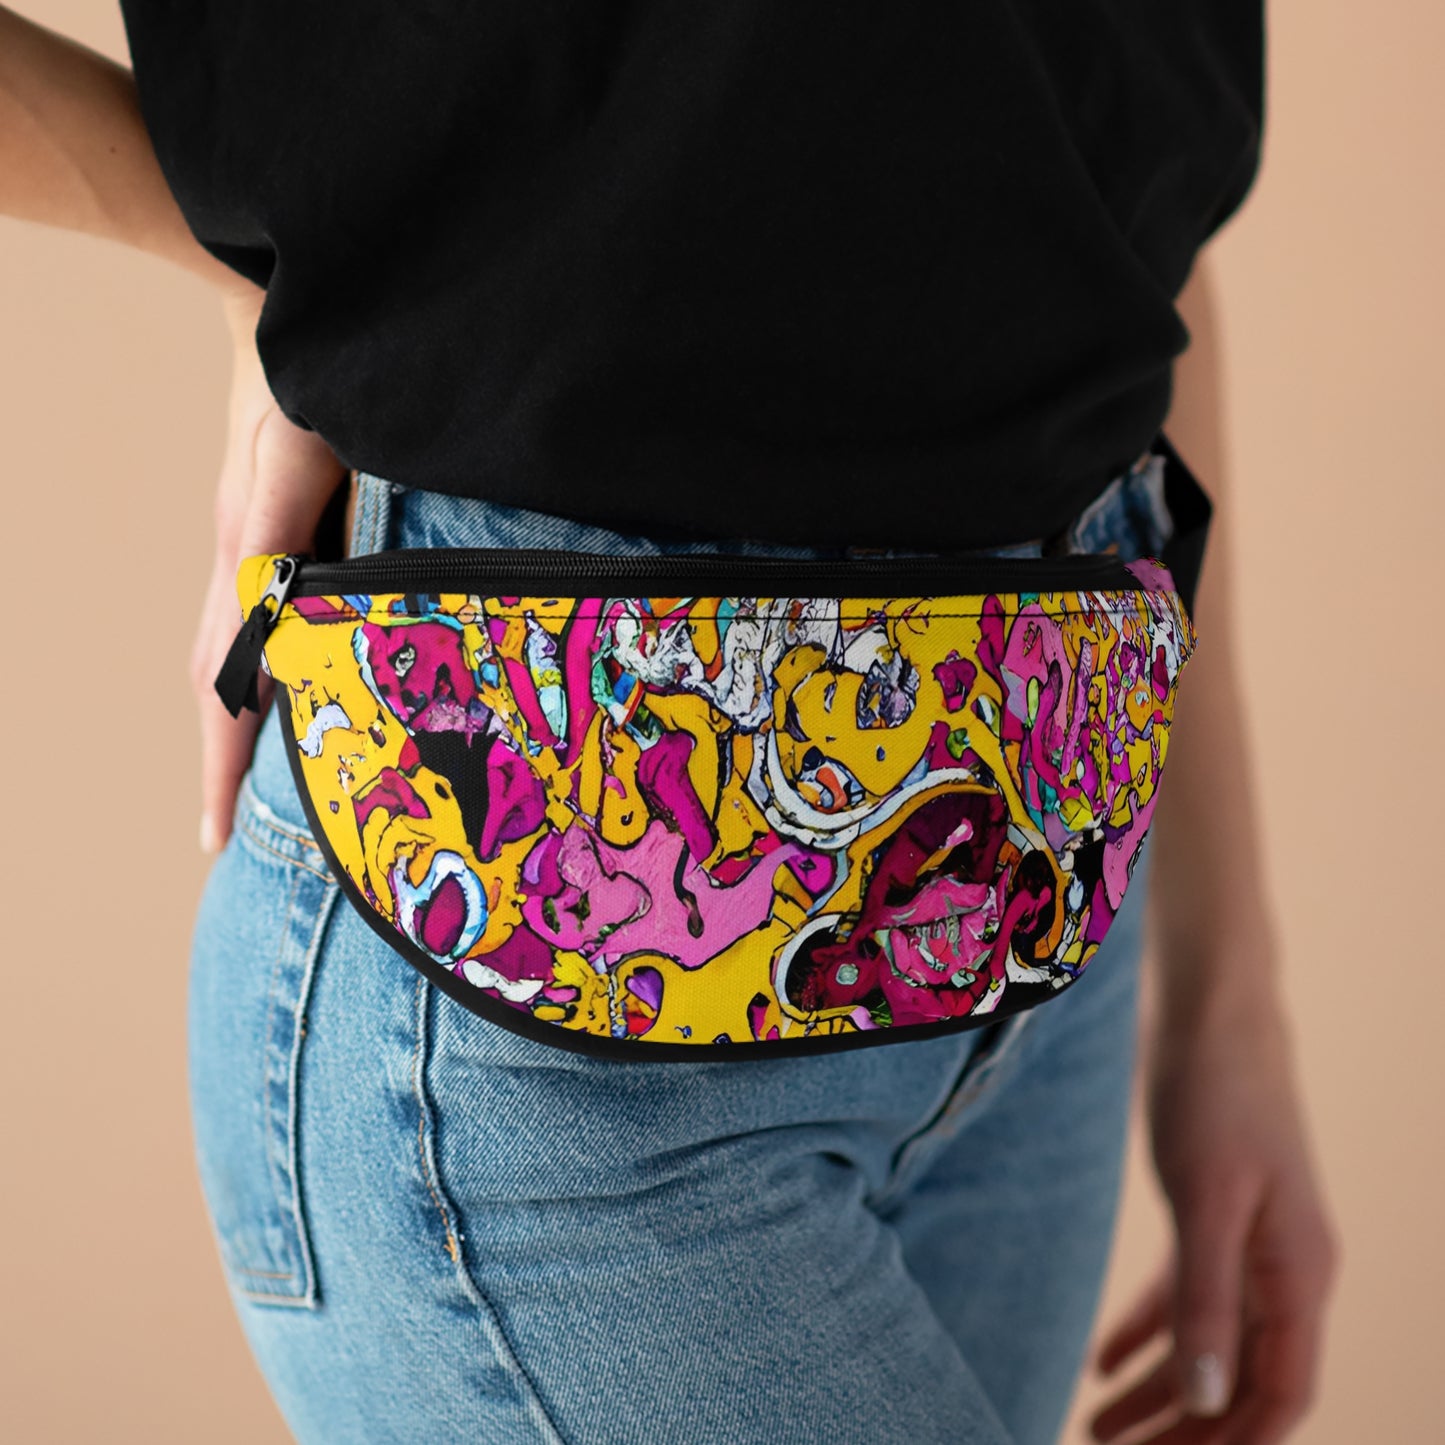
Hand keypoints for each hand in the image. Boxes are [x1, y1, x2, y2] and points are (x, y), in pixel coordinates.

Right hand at [191, 287, 346, 852]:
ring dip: (241, 721)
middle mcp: (244, 561)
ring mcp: (257, 545)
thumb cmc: (298, 374)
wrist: (282, 306)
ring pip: (235, 653)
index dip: (222, 762)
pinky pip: (261, 617)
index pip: (222, 683)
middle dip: (224, 761)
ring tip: (255, 786)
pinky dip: (265, 667)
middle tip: (228, 836)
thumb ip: (281, 531)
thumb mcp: (295, 452)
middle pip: (218, 682)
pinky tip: (294, 684)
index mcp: (247, 559)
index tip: (214, 837)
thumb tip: (268, 623)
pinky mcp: (279, 527)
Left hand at [1089, 980, 1338, 1443]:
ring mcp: (1250, 1241)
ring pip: (1208, 1343)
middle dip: (1183, 1431)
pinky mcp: (1213, 1213)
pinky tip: (1102, 1363)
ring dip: (1157, 1392)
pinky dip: (1147, 1332)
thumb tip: (1209, 1403)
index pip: (1280, 1394)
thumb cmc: (1216, 1093)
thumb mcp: (1207, 1198)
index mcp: (1300, 1273)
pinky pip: (1185, 1295)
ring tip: (1093, 1428)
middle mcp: (1283, 1268)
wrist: (1212, 1009)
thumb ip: (1207, 1297)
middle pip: (1239, 1380)